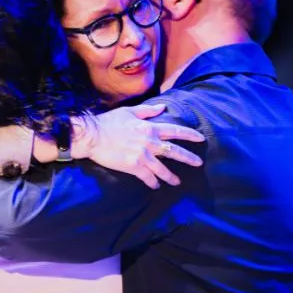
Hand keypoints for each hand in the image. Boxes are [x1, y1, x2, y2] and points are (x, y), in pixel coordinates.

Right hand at [72, 103, 204, 188]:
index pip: (175, 131)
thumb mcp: (129, 112)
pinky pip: (147, 177)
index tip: (200, 138)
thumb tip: (163, 107)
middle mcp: (149, 143)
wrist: (92, 136)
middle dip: (188, 158)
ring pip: (162, 169)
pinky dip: (152, 182)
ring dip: (171, 176)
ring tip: (177, 182)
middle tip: (198, 163)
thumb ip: (148, 111)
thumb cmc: (108, 122)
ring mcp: (141, 156)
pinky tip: (156, 186)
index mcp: (149, 128)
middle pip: (174, 152)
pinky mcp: (133, 167)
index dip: (189, 135)